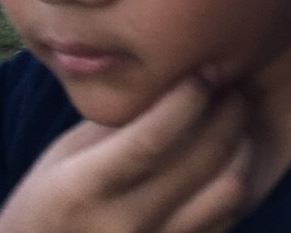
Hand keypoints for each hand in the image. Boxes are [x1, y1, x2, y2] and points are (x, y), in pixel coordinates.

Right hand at [0, 77, 249, 232]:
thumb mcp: (65, 156)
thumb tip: (177, 76)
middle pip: (202, 160)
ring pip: (228, 191)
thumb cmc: (49, 202)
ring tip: (234, 124)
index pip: (153, 137)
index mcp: (83, 188)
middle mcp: (120, 225)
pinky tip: (225, 162)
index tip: (203, 72)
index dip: (189, 98)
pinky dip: (233, 183)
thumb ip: (118, 122)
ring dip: (241, 149)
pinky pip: (227, 218)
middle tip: (231, 88)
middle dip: (228, 113)